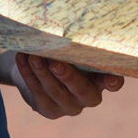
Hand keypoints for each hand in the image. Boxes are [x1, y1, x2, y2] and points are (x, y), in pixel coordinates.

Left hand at [8, 55, 124, 119]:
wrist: (40, 67)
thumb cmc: (65, 55)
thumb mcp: (76, 51)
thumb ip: (80, 45)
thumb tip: (73, 27)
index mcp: (102, 80)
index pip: (114, 83)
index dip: (113, 82)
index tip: (111, 79)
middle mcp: (89, 97)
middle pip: (81, 90)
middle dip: (67, 76)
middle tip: (55, 63)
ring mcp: (69, 107)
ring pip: (55, 91)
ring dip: (42, 73)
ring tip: (33, 57)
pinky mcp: (49, 110)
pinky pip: (37, 93)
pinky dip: (28, 75)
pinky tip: (23, 59)